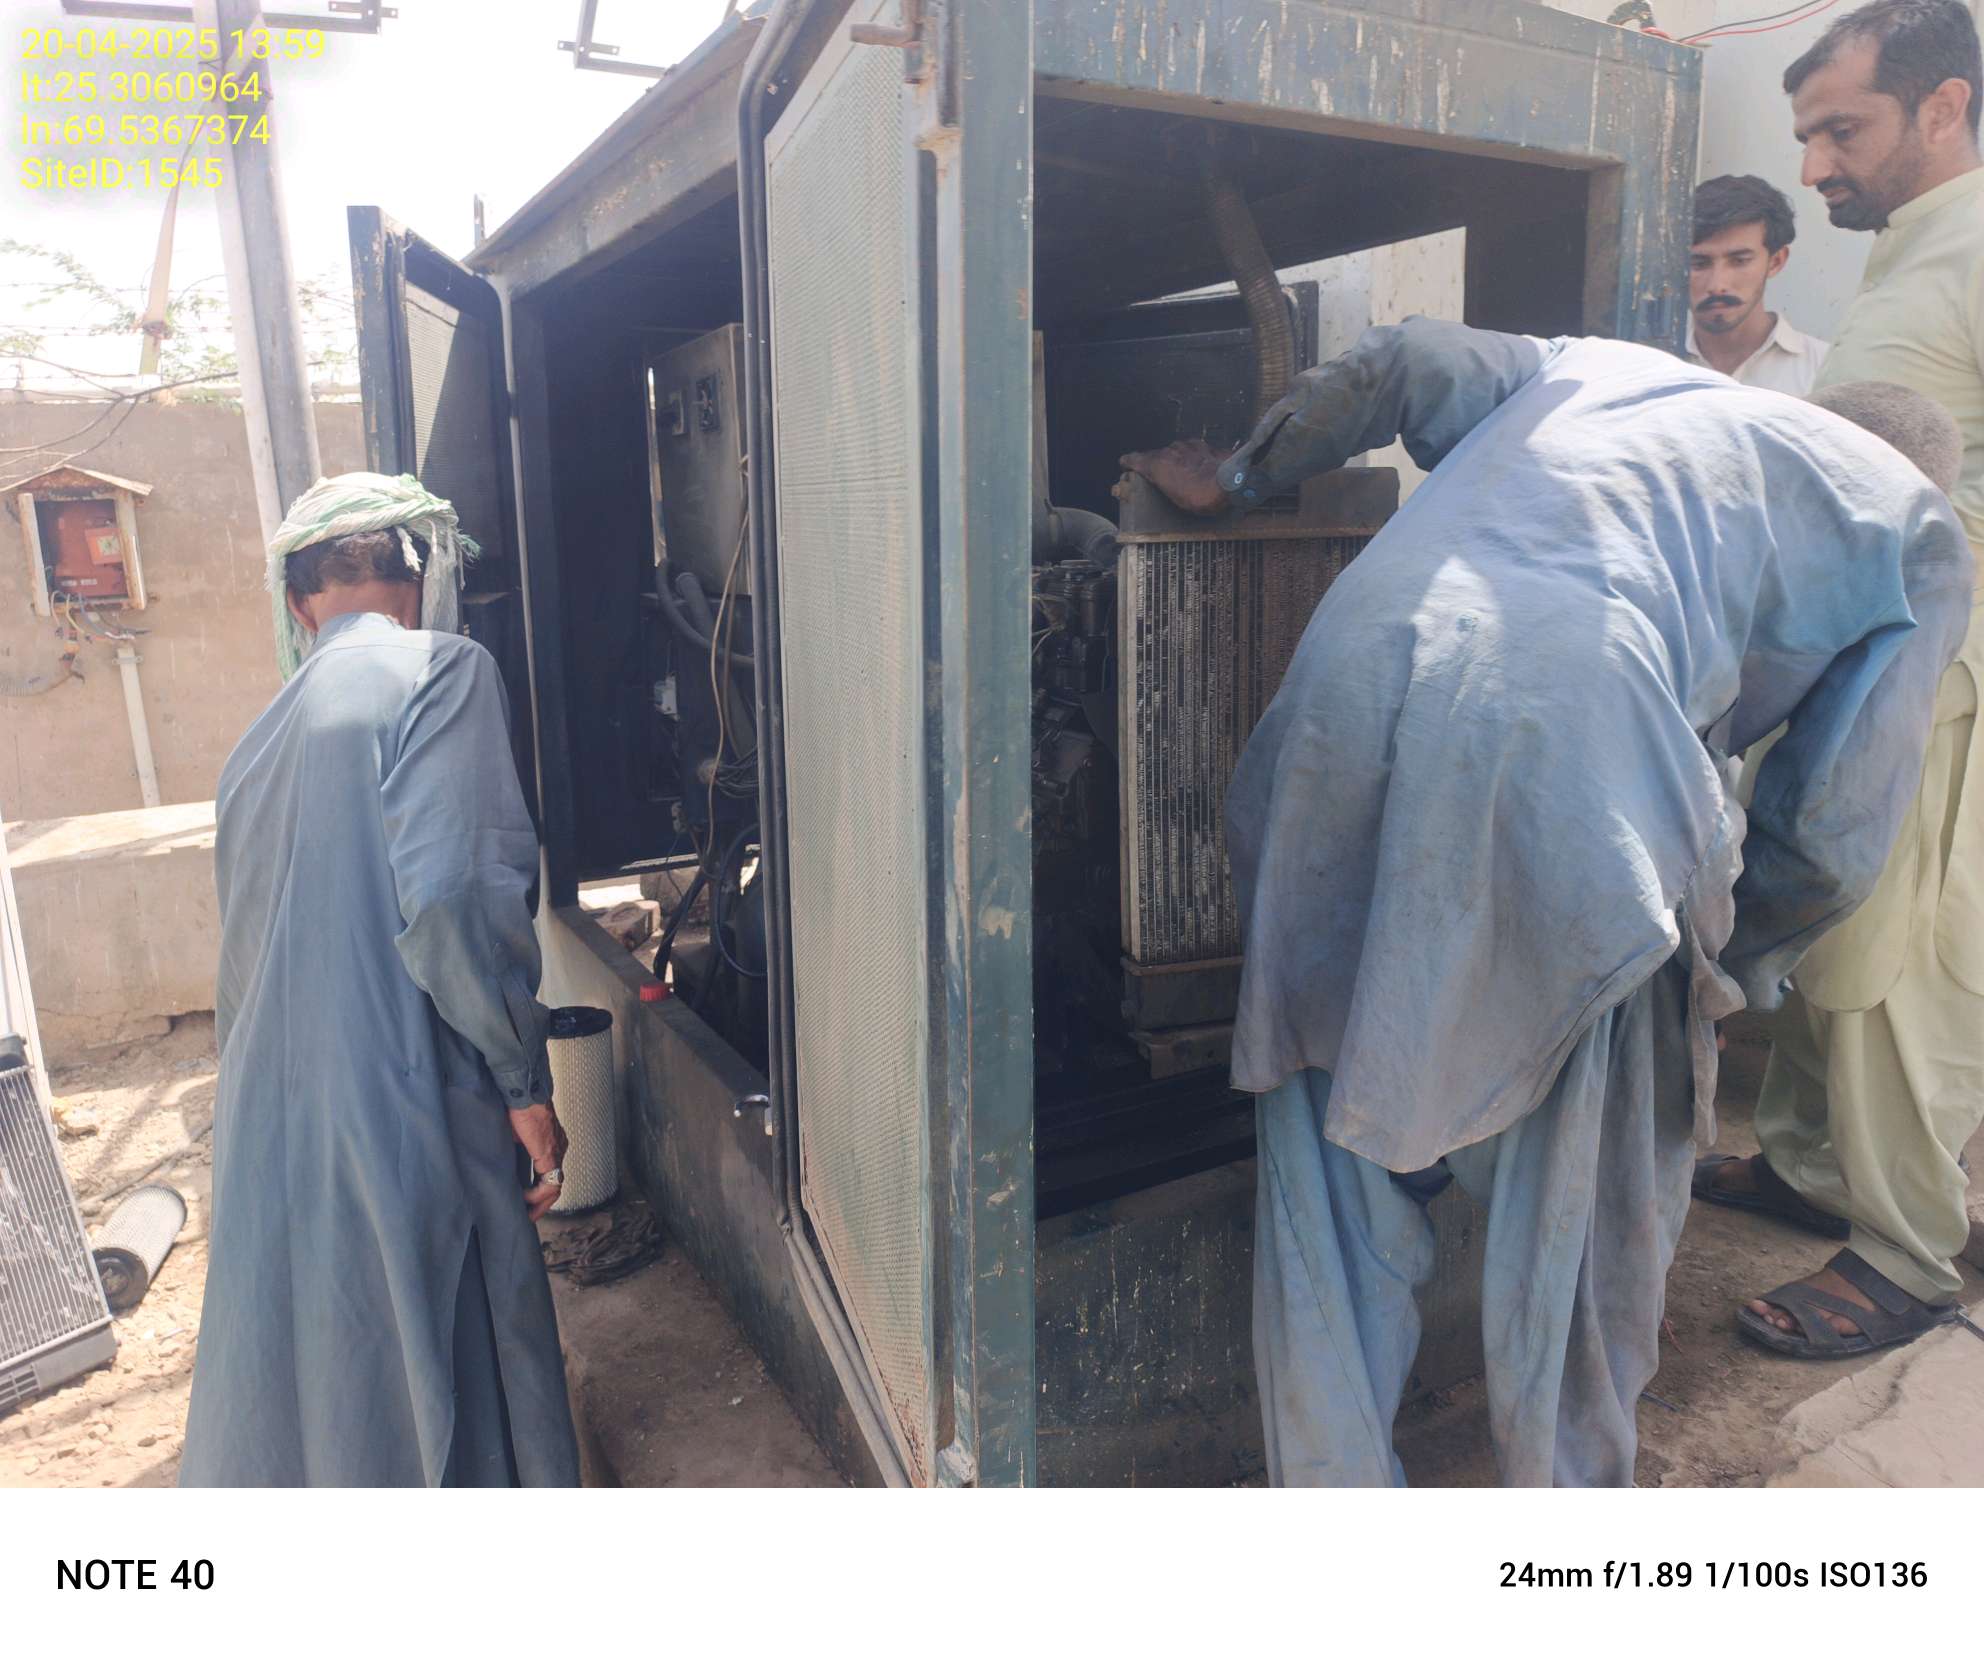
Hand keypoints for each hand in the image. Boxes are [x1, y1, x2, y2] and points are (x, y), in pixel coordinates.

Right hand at [510, 1101, 568, 1222]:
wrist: (521, 1092)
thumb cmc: (515, 1105)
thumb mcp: (515, 1132)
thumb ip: (514, 1148)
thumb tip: (502, 1162)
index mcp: (552, 1140)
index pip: (551, 1171)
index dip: (540, 1189)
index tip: (526, 1200)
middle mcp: (559, 1146)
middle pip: (555, 1182)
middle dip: (542, 1202)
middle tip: (528, 1214)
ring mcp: (556, 1151)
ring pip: (555, 1186)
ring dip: (541, 1203)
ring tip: (527, 1214)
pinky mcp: (548, 1153)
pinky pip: (549, 1184)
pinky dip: (537, 1196)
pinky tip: (524, 1200)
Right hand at [1119, 437, 1235, 515]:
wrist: (1233, 480)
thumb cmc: (1202, 495)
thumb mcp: (1177, 500)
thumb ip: (1164, 486)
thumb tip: (1158, 481)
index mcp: (1157, 463)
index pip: (1134, 459)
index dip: (1129, 463)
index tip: (1125, 466)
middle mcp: (1170, 449)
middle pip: (1156, 456)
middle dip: (1156, 465)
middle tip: (1159, 479)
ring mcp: (1189, 445)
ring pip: (1175, 452)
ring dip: (1176, 462)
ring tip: (1181, 476)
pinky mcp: (1205, 445)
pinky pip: (1192, 452)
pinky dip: (1192, 459)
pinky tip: (1198, 469)